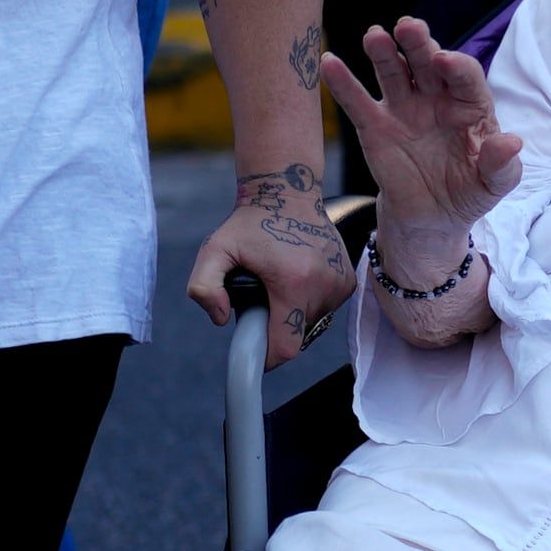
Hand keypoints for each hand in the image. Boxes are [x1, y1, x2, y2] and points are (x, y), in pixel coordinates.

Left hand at [186, 158, 358, 367]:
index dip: (267, 357)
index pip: (286, 345)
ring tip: (278, 286)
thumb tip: (221, 319)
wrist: (287, 193)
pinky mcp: (348, 280)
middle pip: (297, 334)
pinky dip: (309, 302)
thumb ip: (202, 287)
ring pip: (312, 322)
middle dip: (276, 326)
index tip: (254, 353)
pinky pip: (326, 308)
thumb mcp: (212, 250)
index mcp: (293, 283)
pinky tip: (297, 278)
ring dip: (293, 314)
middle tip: (260, 300)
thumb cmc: (248, 224)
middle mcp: (324, 285)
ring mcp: (340, 283)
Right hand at [320, 16, 524, 236]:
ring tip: (375, 36)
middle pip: (427, 63)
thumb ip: (502, 165)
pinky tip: (329, 63)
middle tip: (408, 26)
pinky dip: (342, 83)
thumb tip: (511, 143)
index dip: (456, 66)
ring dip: (383, 52)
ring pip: (393, 72)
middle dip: (419, 43)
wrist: (433, 217)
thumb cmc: (470, 191)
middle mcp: (436, 98)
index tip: (444, 61)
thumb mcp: (493, 184)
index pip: (465, 77)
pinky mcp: (375, 125)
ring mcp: (404, 108)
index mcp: (469, 105)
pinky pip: (357, 101)